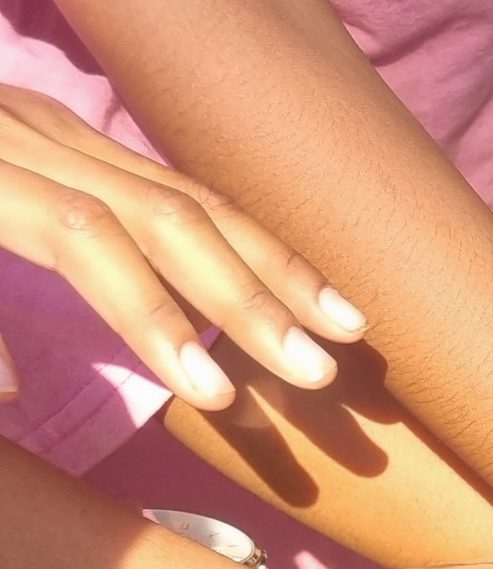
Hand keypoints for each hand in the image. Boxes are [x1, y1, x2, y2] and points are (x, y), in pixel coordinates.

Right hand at [0, 84, 365, 409]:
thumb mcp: (13, 199)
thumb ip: (95, 259)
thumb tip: (185, 353)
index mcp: (67, 149)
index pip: (195, 204)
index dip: (276, 266)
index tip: (349, 326)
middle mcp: (35, 140)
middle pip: (169, 214)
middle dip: (252, 296)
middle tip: (321, 371)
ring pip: (88, 231)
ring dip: (155, 316)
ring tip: (215, 393)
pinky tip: (13, 391)